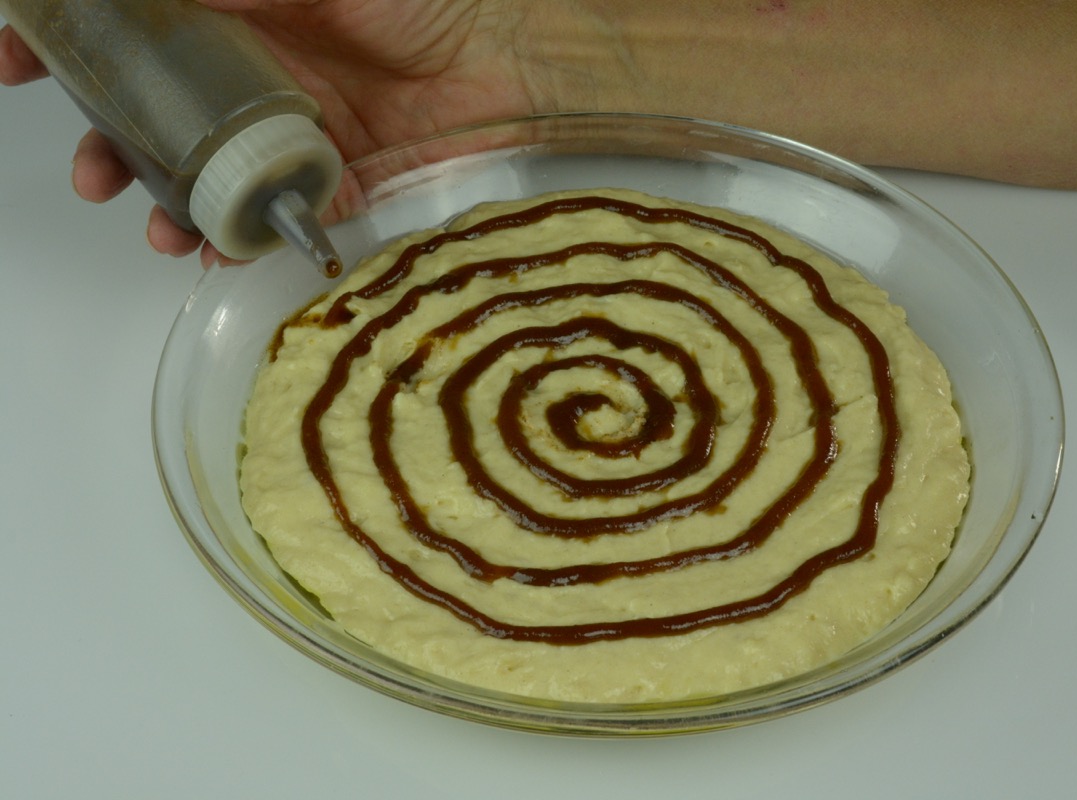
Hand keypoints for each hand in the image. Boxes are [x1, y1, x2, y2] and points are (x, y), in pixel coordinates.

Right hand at [0, 0, 542, 265]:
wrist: (510, 63)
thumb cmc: (422, 1)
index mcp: (236, 15)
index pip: (132, 28)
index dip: (67, 41)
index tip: (17, 60)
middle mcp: (251, 77)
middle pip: (152, 115)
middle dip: (106, 147)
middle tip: (91, 171)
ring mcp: (285, 134)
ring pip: (200, 177)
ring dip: (162, 205)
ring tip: (151, 224)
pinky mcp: (327, 184)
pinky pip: (267, 218)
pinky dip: (233, 238)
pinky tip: (215, 249)